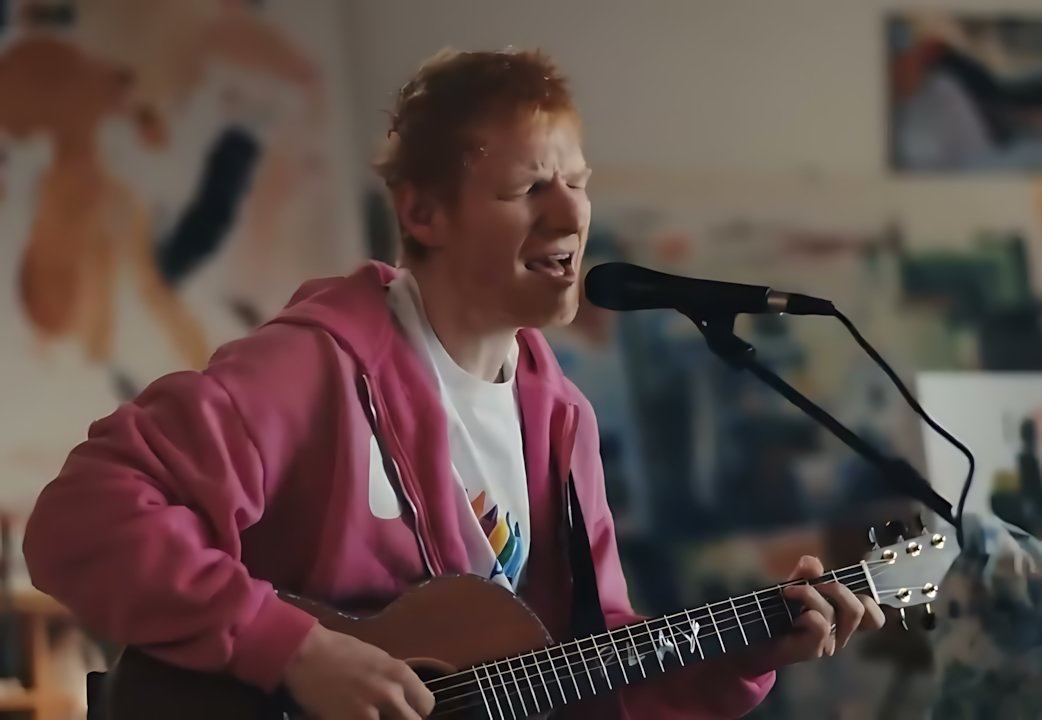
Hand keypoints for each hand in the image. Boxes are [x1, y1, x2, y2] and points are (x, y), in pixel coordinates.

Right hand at [284, 623, 434, 718]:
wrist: (305, 653)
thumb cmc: (339, 651)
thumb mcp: (378, 658)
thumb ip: (394, 680)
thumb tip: (404, 697)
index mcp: (400, 673)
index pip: (427, 705)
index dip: (416, 710)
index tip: (405, 711)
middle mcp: (391, 693)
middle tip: (386, 715)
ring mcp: (370, 711)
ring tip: (368, 714)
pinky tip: (351, 717)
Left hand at [737, 555, 884, 673]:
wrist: (753, 641)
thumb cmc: (776, 615)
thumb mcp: (792, 587)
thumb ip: (805, 574)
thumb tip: (814, 562)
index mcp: (841, 619)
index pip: (873, 616)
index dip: (870, 600)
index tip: (847, 582)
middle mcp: (839, 633)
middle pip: (860, 608)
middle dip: (837, 588)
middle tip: (813, 584)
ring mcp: (827, 644)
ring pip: (834, 613)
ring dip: (810, 594)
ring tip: (790, 592)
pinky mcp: (811, 650)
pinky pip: (820, 625)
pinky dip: (806, 612)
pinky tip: (791, 615)